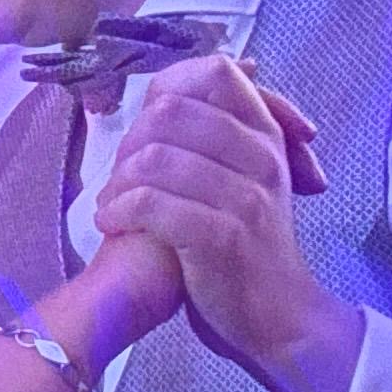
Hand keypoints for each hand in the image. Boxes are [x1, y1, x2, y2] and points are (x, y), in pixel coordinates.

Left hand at [90, 55, 356, 391]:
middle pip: (169, 113)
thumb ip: (219, 132)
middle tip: (121, 179)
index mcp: (265, 135)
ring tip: (112, 206)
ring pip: (154, 158)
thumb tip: (183, 82)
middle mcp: (261, 157)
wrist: (279, 318)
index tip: (148, 131)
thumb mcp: (245, 179)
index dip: (166, 90)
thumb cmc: (247, 247)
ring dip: (118, 183)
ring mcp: (245, 196)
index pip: (214, 73)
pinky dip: (119, 212)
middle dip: (130, 144)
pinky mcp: (222, 236)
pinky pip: (152, 204)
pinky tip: (112, 225)